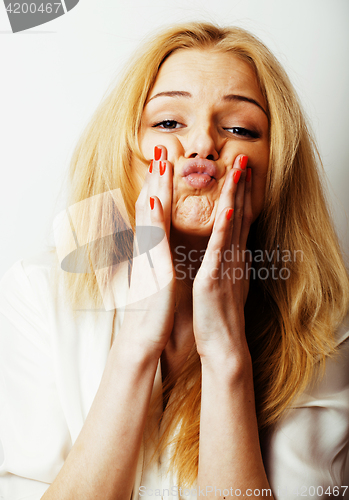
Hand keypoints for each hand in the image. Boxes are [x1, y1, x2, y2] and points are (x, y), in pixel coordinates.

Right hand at [119, 145, 175, 357]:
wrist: (142, 339)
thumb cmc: (151, 309)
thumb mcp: (155, 277)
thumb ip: (155, 257)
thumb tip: (157, 242)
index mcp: (151, 250)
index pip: (156, 211)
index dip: (160, 185)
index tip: (166, 162)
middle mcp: (146, 250)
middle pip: (151, 206)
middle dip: (156, 176)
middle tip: (161, 147)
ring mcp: (147, 259)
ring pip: (150, 216)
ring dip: (153, 187)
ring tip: (158, 162)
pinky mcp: (152, 271)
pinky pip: (153, 242)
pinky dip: (152, 219)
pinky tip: (153, 199)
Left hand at [192, 155, 252, 362]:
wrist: (223, 343)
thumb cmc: (222, 315)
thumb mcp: (232, 283)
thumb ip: (236, 264)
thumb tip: (243, 250)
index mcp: (232, 257)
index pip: (237, 219)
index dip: (240, 193)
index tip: (240, 171)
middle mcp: (232, 257)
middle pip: (237, 215)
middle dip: (240, 186)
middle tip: (243, 159)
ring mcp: (224, 266)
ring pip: (230, 226)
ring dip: (234, 197)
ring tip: (238, 172)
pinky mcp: (214, 278)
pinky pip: (219, 250)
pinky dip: (223, 229)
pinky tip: (227, 210)